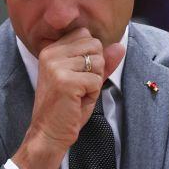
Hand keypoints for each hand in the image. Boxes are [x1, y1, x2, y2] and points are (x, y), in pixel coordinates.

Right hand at [14, 28, 124, 168]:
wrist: (49, 133)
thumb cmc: (66, 108)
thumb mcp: (85, 80)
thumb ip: (101, 62)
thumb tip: (119, 46)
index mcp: (51, 50)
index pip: (85, 35)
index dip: (90, 56)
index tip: (76, 76)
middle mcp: (51, 54)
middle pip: (94, 45)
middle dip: (95, 68)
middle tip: (79, 87)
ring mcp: (56, 67)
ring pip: (98, 62)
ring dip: (94, 82)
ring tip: (77, 94)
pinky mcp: (65, 81)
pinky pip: (96, 80)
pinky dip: (92, 94)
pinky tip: (77, 101)